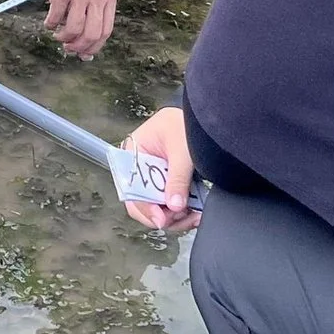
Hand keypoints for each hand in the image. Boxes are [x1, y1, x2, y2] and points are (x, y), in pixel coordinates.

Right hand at [24, 0, 116, 58]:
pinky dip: (50, 24)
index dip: (95, 46)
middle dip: (79, 47)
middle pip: (92, 34)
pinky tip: (48, 22)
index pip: (106, 30)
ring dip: (63, 38)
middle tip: (69, 48)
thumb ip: (94, 8)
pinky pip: (55, 18)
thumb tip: (87, 39)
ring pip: (74, 30)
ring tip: (57, 35)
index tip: (85, 53)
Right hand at [121, 107, 201, 232]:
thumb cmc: (185, 123)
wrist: (203, 115)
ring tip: (194, 215)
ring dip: (175, 218)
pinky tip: (195, 213)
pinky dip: (182, 213)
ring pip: (157, 209)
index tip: (162, 219)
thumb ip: (178, 178)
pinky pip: (169, 205)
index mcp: (132, 154)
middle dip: (163, 215)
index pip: (131, 188)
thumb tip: (174, 206)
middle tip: (183, 217)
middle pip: (142, 203)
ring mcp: (153, 178)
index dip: (145, 206)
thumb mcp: (182, 150)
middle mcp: (138, 169)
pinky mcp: (167, 184)